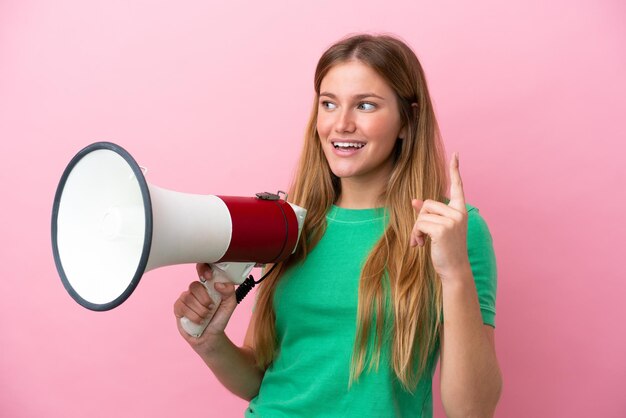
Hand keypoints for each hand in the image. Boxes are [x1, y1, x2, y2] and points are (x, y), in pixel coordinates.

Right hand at [173, 263, 236, 351]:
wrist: (211, 336)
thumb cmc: (219, 318)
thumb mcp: (230, 304)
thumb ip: (229, 291)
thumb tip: (218, 284)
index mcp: (207, 285)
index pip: (201, 268)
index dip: (203, 269)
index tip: (209, 277)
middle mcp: (195, 290)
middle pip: (194, 286)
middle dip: (205, 300)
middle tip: (211, 308)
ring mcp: (185, 298)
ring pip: (188, 297)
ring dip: (200, 310)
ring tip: (205, 317)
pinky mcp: (178, 309)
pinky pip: (182, 307)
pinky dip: (193, 316)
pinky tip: (198, 321)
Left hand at [410, 152, 470, 281]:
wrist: (453, 269)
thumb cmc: (445, 249)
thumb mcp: (437, 229)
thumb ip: (428, 214)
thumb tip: (414, 201)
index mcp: (460, 211)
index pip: (457, 187)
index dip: (455, 170)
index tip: (456, 155)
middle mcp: (458, 213)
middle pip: (427, 204)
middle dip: (420, 220)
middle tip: (421, 236)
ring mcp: (452, 220)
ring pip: (422, 215)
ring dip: (416, 230)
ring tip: (422, 242)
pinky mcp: (443, 229)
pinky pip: (419, 224)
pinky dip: (415, 235)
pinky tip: (421, 245)